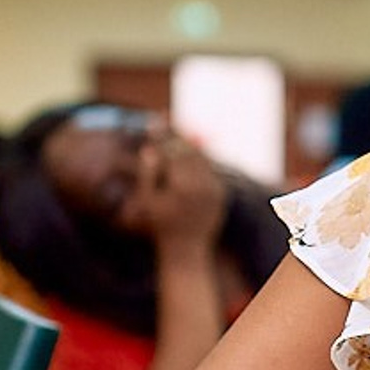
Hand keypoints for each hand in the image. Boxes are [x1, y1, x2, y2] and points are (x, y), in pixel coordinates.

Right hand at [118, 131, 228, 251]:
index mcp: (182, 186)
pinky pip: (208, 170)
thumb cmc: (160, 225)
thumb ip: (148, 175)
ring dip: (188, 145)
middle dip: (175, 136)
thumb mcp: (148, 201)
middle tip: (165, 122)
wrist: (187, 248)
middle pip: (188, 151)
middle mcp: (202, 185)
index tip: (153, 121)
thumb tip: (150, 150)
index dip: (162, 135)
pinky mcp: (221, 192)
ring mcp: (214, 188)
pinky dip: (198, 160)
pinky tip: (187, 152)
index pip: (172, 152)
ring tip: (174, 133)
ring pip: (201, 158)